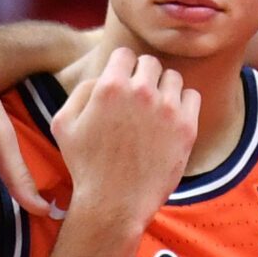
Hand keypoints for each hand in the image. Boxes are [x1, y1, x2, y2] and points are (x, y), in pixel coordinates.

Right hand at [50, 49, 198, 236]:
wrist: (115, 202)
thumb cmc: (86, 165)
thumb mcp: (64, 124)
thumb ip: (82, 91)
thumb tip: (104, 76)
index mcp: (110, 87)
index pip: (124, 54)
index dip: (122, 66)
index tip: (123, 81)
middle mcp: (141, 92)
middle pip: (150, 63)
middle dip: (143, 75)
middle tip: (138, 97)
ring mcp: (167, 109)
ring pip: (173, 78)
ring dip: (164, 88)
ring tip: (154, 109)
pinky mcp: (187, 127)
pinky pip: (193, 96)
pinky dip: (184, 102)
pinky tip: (171, 118)